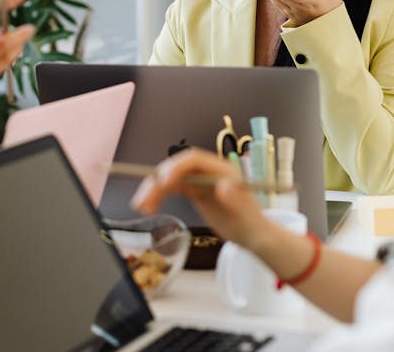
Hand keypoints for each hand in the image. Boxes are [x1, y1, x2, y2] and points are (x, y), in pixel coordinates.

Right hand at [130, 149, 278, 252]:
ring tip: (140, 207)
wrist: (253, 236)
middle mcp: (208, 172)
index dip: (176, 167)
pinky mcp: (193, 191)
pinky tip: (148, 208)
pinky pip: (170, 188)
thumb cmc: (253, 226)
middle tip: (143, 202)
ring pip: (169, 177)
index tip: (163, 182)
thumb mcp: (248, 218)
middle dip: (157, 182)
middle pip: (176, 168)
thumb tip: (223, 186)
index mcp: (222, 171)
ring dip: (152, 190)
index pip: (194, 159)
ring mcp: (200, 180)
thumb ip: (237, 201)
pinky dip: (157, 196)